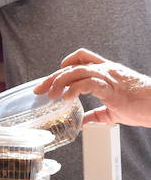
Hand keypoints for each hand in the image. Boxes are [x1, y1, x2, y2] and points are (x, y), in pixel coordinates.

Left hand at [35, 48, 150, 127]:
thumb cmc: (144, 107)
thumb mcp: (116, 111)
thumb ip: (98, 114)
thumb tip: (84, 121)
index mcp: (107, 72)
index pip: (82, 58)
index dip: (65, 64)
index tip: (53, 77)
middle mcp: (106, 70)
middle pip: (72, 66)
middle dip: (53, 77)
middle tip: (40, 90)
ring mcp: (108, 77)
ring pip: (75, 71)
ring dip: (59, 82)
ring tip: (50, 95)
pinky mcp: (111, 88)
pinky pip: (87, 83)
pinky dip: (73, 89)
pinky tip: (67, 98)